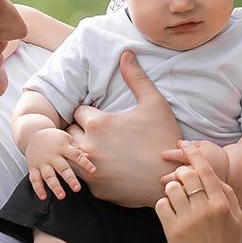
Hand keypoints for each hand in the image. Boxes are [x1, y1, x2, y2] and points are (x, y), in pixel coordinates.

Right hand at [25, 126, 93, 200]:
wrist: (33, 134)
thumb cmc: (55, 139)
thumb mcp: (67, 139)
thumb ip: (77, 149)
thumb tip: (90, 156)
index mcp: (63, 147)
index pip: (75, 155)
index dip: (84, 163)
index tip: (93, 171)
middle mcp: (52, 156)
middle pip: (62, 168)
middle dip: (70, 178)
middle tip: (77, 189)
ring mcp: (42, 162)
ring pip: (48, 176)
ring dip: (55, 186)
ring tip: (62, 196)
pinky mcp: (33, 168)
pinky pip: (34, 179)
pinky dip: (38, 188)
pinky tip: (43, 197)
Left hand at [68, 51, 181, 206]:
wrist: (172, 179)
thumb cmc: (164, 139)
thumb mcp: (154, 104)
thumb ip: (137, 78)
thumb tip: (126, 54)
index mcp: (98, 124)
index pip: (78, 112)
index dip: (89, 113)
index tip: (102, 117)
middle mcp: (87, 146)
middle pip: (70, 133)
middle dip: (81, 131)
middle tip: (100, 133)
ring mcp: (90, 170)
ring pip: (71, 155)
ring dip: (80, 150)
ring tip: (98, 149)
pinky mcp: (95, 188)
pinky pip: (84, 176)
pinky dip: (92, 171)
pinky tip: (109, 167)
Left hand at [154, 142, 241, 242]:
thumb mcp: (237, 220)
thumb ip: (229, 196)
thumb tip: (216, 177)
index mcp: (222, 204)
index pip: (205, 170)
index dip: (193, 154)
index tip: (185, 145)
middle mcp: (205, 209)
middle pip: (186, 175)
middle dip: (180, 174)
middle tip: (179, 182)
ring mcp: (188, 219)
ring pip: (171, 188)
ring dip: (170, 190)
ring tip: (174, 199)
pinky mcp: (172, 230)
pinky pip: (160, 205)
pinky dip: (162, 205)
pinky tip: (169, 213)